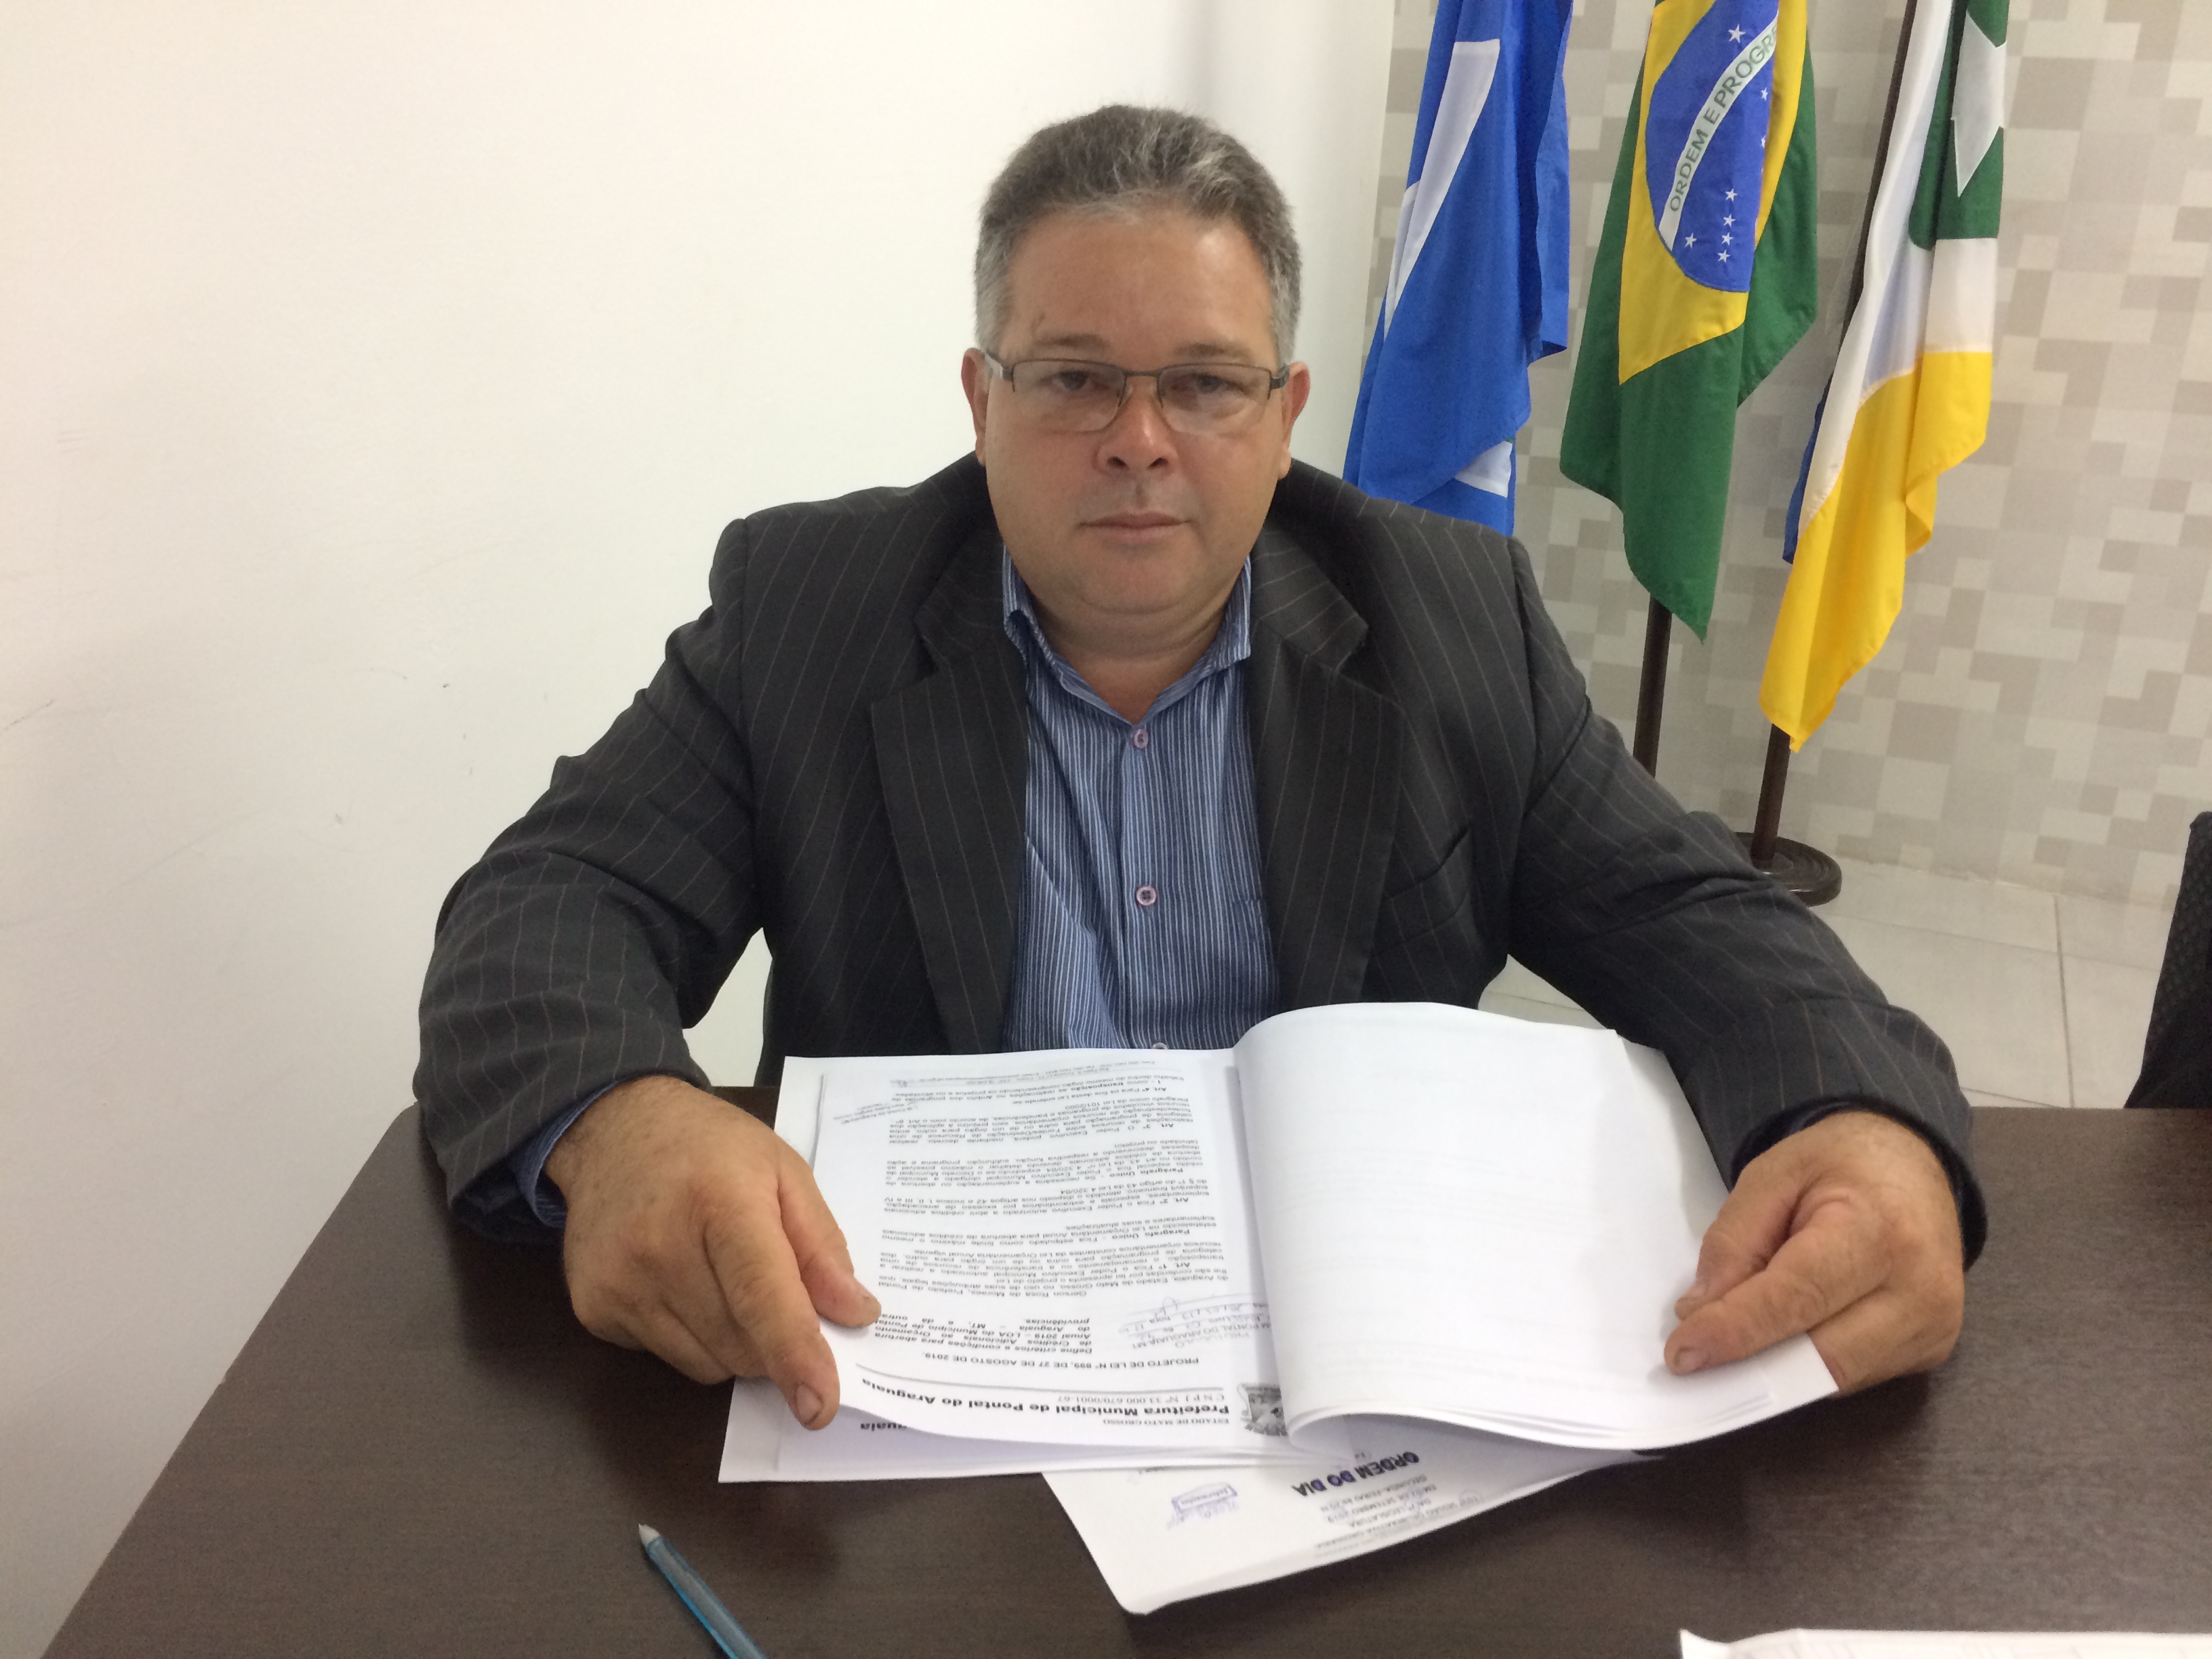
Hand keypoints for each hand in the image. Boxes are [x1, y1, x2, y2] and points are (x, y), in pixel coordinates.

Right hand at [543, 1074, 879, 1425]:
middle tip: (773, 1289)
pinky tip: (678, 1281)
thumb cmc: (710, 1148)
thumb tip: (856, 1313)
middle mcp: (660, 1249)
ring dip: (734, 1343)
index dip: (793, 1353)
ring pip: (707, 1365)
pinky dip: (690, 1337)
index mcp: (720, 1202)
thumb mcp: (783, 1171)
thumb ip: (821, 1245)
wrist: (610, 1130)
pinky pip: (667, 1358)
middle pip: (741, 1343)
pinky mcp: (594, 1311)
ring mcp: (619, 1284)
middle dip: (774, 1339)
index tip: (818, 1406)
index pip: (761, 1294)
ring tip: (719, 1276)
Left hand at [1664, 1109, 1963, 1392]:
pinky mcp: (1931, 1351)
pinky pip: (1854, 1377)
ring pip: (1835, 1378)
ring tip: (1745, 1328)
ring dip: (1778, 1367)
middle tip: (1695, 1351)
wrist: (1914, 1167)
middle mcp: (1920, 1289)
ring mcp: (1933, 1327)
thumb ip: (1733, 1242)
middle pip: (1821, 1354)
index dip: (1736, 1330)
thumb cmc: (1841, 1166)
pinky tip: (1790, 1331)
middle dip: (1751, 1360)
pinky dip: (1808, 1365)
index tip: (1683, 1353)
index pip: (1799, 1296)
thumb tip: (1700, 1314)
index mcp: (1879, 1230)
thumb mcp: (1772, 1175)